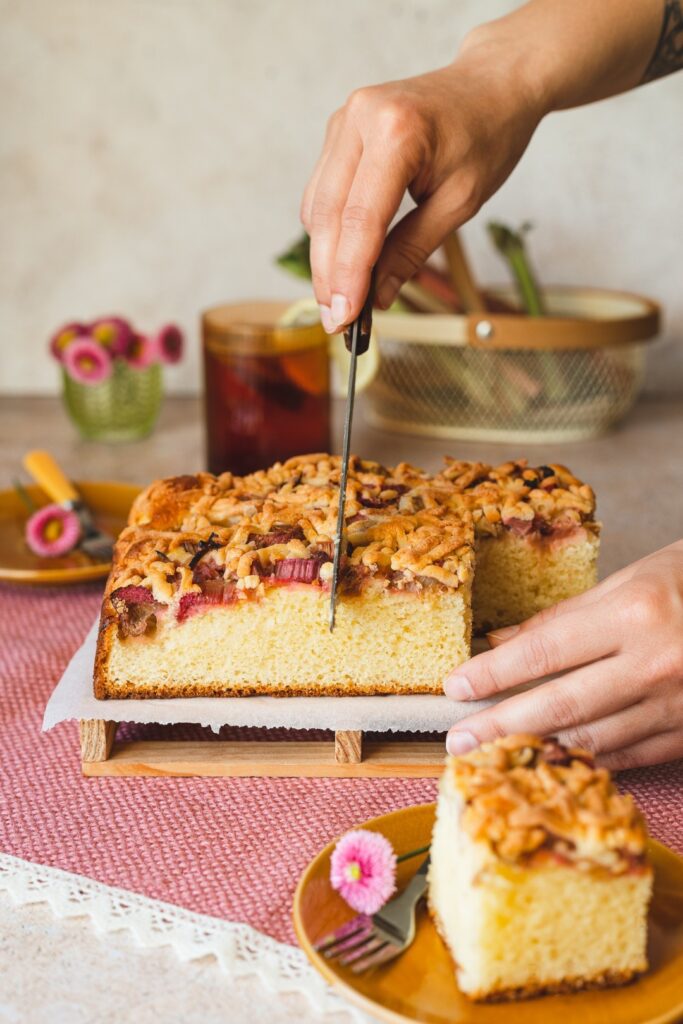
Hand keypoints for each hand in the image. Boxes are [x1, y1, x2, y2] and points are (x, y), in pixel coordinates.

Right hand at [301, 35, 543, 331]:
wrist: (490, 85)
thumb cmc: (487, 136)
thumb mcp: (461, 202)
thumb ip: (414, 249)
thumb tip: (379, 297)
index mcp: (397, 132)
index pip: (360, 219)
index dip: (348, 275)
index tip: (345, 318)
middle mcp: (360, 119)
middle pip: (327, 216)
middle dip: (329, 275)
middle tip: (337, 322)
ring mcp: (343, 122)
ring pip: (316, 208)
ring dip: (324, 258)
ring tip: (343, 298)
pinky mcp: (338, 131)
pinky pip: (321, 193)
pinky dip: (329, 232)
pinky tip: (345, 260)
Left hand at [444, 541, 682, 768]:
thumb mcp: (630, 581)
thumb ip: (563, 617)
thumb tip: (500, 643)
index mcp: (635, 614)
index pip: (544, 651)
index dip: (493, 673)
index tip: (454, 687)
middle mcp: (655, 664)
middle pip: (560, 706)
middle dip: (501, 726)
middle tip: (457, 740)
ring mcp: (677, 705)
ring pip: (592, 740)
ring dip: (536, 750)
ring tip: (493, 753)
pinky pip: (628, 756)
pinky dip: (585, 759)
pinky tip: (550, 760)